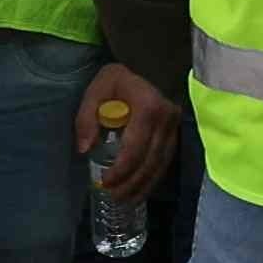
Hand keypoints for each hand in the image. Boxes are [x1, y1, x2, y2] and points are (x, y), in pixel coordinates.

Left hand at [77, 62, 179, 199]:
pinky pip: (166, 160)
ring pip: (162, 164)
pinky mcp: (176, 131)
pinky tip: (141, 188)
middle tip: (113, 197)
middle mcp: (166, 121)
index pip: (135, 149)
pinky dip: (153, 177)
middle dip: (132, 184)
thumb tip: (85, 150)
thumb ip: (87, 118)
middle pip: (151, 162)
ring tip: (126, 199)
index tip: (105, 182)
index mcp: (148, 109)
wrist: (150, 62)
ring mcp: (175, 127)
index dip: (120, 170)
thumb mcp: (97, 90)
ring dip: (144, 185)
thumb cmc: (121, 77)